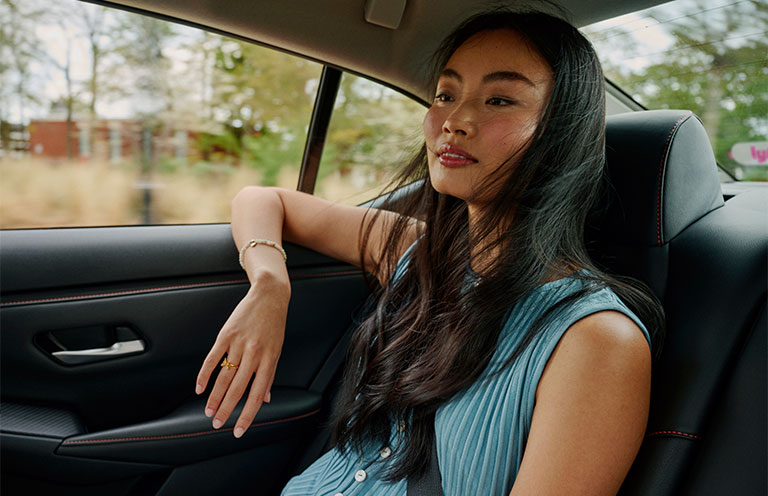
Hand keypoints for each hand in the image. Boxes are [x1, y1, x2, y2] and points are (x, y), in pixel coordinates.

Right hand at [195, 272, 289, 437]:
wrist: (269, 296)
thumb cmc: (274, 325)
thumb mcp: (278, 350)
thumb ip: (269, 375)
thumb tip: (265, 399)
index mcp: (269, 360)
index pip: (257, 394)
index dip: (247, 414)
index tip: (238, 430)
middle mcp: (254, 353)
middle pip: (237, 388)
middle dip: (226, 409)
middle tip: (216, 423)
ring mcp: (239, 343)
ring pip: (224, 376)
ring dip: (214, 396)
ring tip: (208, 411)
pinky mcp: (226, 334)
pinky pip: (213, 358)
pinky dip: (204, 374)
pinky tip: (199, 388)